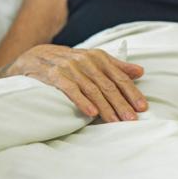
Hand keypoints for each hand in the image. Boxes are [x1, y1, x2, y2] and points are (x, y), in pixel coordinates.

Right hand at [8, 44, 146, 121]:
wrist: (34, 56)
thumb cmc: (70, 62)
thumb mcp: (94, 61)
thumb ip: (117, 67)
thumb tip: (140, 71)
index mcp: (99, 58)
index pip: (119, 77)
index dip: (132, 92)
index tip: (142, 107)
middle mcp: (86, 60)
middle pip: (108, 85)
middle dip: (121, 103)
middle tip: (132, 119)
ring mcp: (70, 67)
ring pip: (92, 89)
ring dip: (105, 107)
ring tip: (115, 121)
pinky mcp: (54, 75)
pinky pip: (70, 89)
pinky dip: (81, 101)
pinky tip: (91, 113)